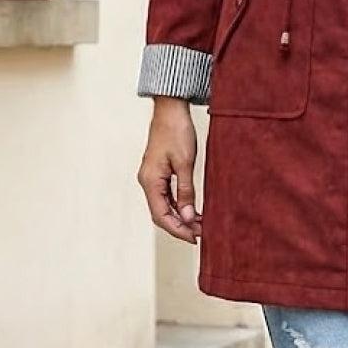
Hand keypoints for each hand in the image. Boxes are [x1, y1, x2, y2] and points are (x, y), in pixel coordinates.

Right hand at [137, 96, 202, 243]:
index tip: (194, 238)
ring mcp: (152, 177)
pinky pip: (166, 195)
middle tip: (200, 234)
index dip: (177, 230)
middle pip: (160, 213)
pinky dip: (178, 205)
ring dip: (180, 217)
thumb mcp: (185, 163)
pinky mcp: (158, 172)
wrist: (171, 109)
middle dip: (179, 226)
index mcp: (150, 180)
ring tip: (200, 224)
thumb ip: (185, 191)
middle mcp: (147, 181)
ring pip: (164, 205)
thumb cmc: (176, 131)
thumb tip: (187, 216)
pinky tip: (192, 209)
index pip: (160, 215)